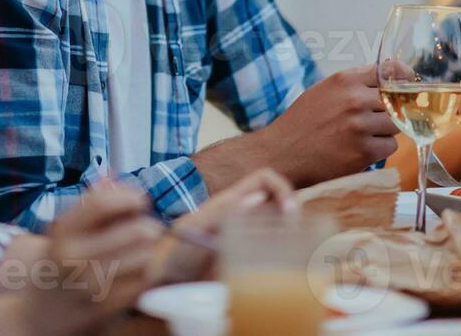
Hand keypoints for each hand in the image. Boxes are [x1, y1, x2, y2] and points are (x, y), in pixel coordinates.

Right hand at [18, 180, 162, 334]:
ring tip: (137, 250)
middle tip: (143, 228)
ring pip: (145, 256)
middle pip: (137, 230)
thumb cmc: (57, 266)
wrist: (37, 318)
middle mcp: (74, 258)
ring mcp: (90, 286)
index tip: (138, 200)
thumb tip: (112, 175)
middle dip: (147, 224)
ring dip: (148, 250)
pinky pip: (143, 282)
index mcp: (62, 234)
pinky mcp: (106, 308)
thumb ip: (90, 203)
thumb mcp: (64, 232)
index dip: (129, 196)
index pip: (102, 203)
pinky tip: (135, 271)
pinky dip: (145, 273)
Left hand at [152, 168, 294, 284]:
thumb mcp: (196, 228)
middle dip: (294, 214)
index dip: (282, 188)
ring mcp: (247, 237)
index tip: (290, 212)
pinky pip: (274, 252)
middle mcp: (243, 215)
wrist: (164, 282)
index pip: (265, 179)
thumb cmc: (176, 252)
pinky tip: (285, 271)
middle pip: (278, 201)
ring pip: (280, 225)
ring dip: (293, 234)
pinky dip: (285, 257)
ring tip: (296, 254)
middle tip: (297, 238)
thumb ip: (222, 212)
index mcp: (231, 201)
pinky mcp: (249, 261)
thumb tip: (256, 198)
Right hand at [259, 66, 395, 186]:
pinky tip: (360, 150)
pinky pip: (389, 146)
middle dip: (394, 110)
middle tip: (381, 119)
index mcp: (345, 80)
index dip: (405, 78)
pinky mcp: (363, 151)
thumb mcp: (324, 92)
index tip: (410, 84)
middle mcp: (354, 99)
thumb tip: (390, 82)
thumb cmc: (302, 123)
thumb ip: (354, 85)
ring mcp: (359, 126)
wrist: (281, 153)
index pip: (390, 70)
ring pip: (396, 125)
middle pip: (397, 100)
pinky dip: (380, 149)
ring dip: (386, 131)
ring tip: (365, 136)